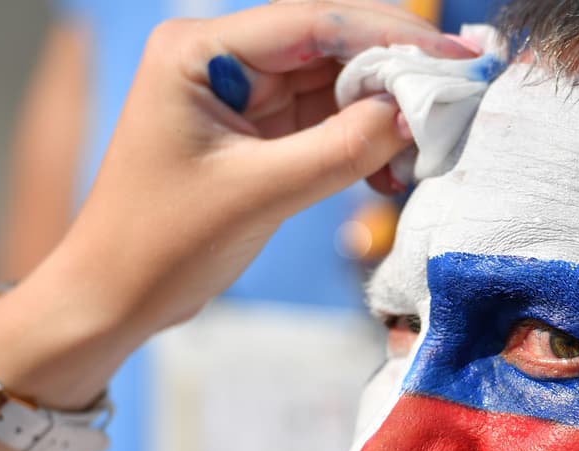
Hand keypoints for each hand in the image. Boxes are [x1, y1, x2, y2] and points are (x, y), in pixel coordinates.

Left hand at [46, 0, 472, 338]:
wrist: (116, 296)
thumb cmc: (162, 242)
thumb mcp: (260, 193)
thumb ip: (342, 149)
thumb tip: (414, 114)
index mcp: (199, 50)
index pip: (313, 22)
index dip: (391, 35)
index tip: (454, 55)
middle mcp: (221, 58)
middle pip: (331, 45)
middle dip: (395, 71)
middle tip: (462, 90)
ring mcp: (242, 96)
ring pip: (335, 84)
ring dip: (385, 112)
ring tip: (431, 143)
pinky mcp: (257, 133)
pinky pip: (326, 122)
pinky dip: (363, 142)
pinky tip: (392, 171)